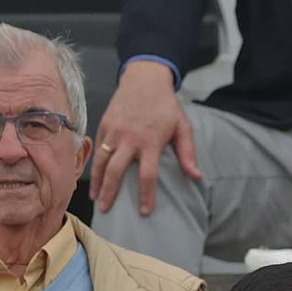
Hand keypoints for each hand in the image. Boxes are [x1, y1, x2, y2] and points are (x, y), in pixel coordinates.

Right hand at [90, 61, 201, 216]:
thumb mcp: (182, 127)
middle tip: (105, 209)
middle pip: (116, 171)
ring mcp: (114, 131)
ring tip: (95, 198)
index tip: (145, 212)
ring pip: (101, 161)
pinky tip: (95, 177)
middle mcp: (129, 138)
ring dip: (97, 181)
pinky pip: (97, 148)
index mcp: (150, 141)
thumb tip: (196, 176)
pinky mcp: (104, 124)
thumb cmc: (166, 105)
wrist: (145, 79)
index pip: (147, 175)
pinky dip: (94, 165)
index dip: (146, 195)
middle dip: (110, 192)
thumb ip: (188, 153)